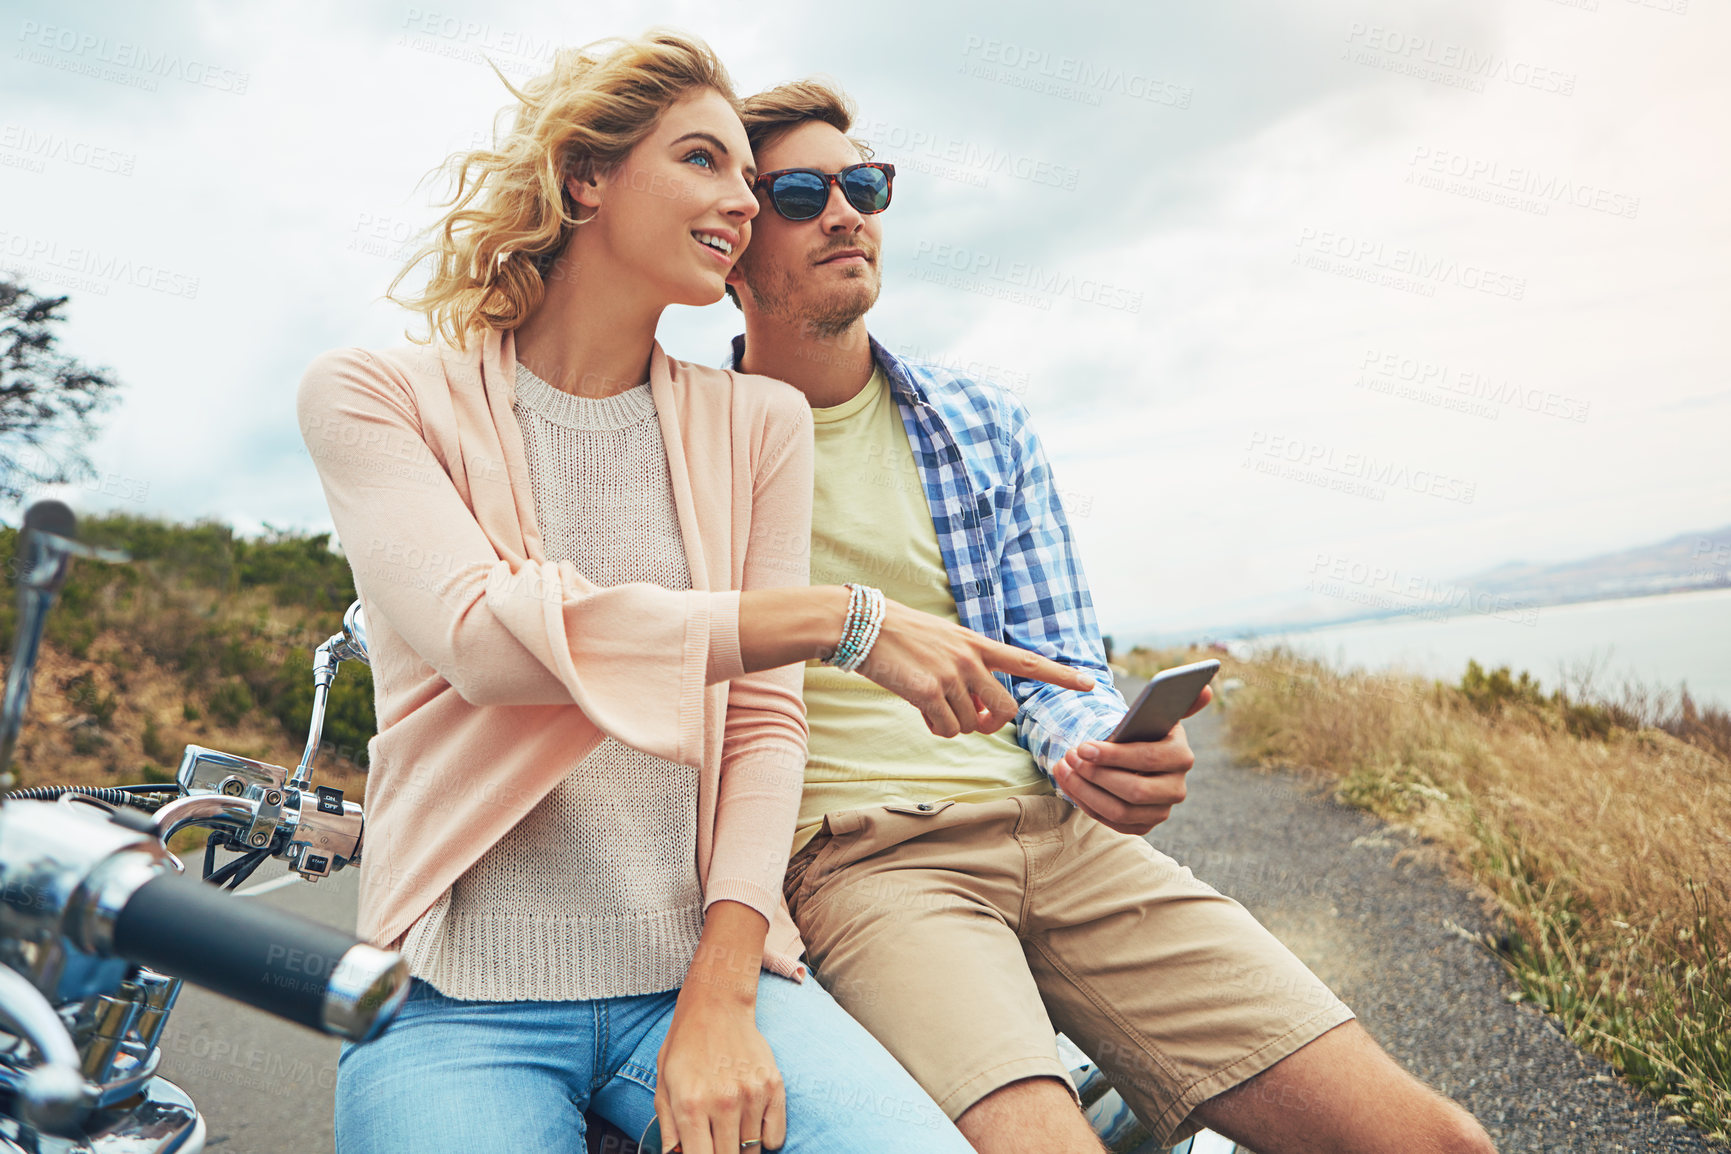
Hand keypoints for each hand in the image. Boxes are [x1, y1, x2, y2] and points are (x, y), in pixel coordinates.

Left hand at [653, 992, 785, 1153]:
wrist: (717, 1006)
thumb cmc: (686, 1046)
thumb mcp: (664, 1086)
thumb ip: (668, 1130)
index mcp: (691, 1104)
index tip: (702, 1153)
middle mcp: (723, 1101)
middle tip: (714, 1141)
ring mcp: (752, 1094)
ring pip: (753, 1151)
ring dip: (741, 1148)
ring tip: (729, 1129)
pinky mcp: (774, 1087)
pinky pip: (775, 1137)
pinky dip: (764, 1138)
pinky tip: (749, 1122)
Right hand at [857, 598, 1095, 737]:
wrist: (863, 625)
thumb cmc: (902, 635)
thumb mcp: (945, 643)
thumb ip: (969, 670)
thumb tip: (978, 711)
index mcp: (978, 644)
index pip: (1028, 662)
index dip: (1060, 674)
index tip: (1089, 683)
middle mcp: (969, 659)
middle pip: (1004, 711)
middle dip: (990, 724)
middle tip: (972, 720)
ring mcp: (950, 676)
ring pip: (971, 724)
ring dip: (954, 724)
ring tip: (930, 703)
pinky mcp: (926, 692)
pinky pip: (945, 729)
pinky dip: (934, 728)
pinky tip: (918, 707)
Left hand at [1054, 685, 1211, 834]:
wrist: (1136, 760)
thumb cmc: (1142, 733)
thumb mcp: (1155, 715)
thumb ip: (1179, 700)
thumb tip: (1206, 689)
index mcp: (1181, 756)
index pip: (1148, 758)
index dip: (1113, 755)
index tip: (1084, 746)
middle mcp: (1177, 788)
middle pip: (1135, 790)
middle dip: (1096, 774)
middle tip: (1070, 757)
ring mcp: (1161, 811)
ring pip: (1120, 810)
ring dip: (1086, 791)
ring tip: (1064, 769)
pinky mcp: (1144, 826)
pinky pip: (1113, 823)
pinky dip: (1087, 804)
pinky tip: (1070, 785)